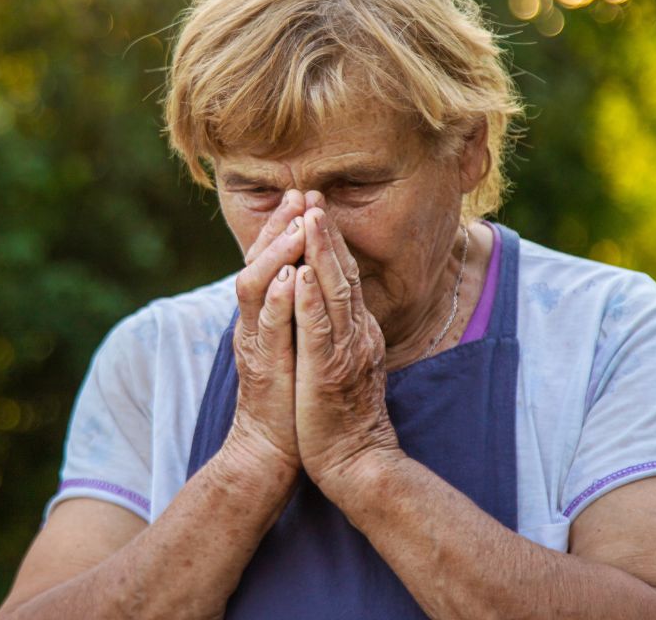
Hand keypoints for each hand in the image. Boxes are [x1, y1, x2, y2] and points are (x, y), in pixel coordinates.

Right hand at [224, 189, 306, 474]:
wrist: (271, 450)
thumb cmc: (289, 399)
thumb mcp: (293, 345)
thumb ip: (295, 313)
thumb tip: (312, 280)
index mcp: (263, 316)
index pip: (269, 260)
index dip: (284, 227)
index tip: (304, 196)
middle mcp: (253, 323)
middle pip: (257, 262)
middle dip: (279, 227)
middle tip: (299, 194)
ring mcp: (255, 343)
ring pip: (256, 287)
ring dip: (276, 253)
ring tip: (297, 224)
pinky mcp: (265, 368)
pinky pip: (267, 329)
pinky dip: (276, 301)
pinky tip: (289, 278)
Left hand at [293, 201, 400, 493]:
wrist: (355, 462)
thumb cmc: (342, 416)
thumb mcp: (345, 361)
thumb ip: (339, 330)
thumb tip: (326, 302)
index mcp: (357, 329)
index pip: (343, 274)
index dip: (329, 239)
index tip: (314, 205)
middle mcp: (357, 332)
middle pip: (342, 272)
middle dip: (325, 232)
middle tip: (312, 193)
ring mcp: (346, 351)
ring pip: (334, 292)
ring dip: (320, 253)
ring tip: (309, 218)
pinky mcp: (329, 372)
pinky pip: (319, 330)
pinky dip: (309, 300)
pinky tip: (298, 276)